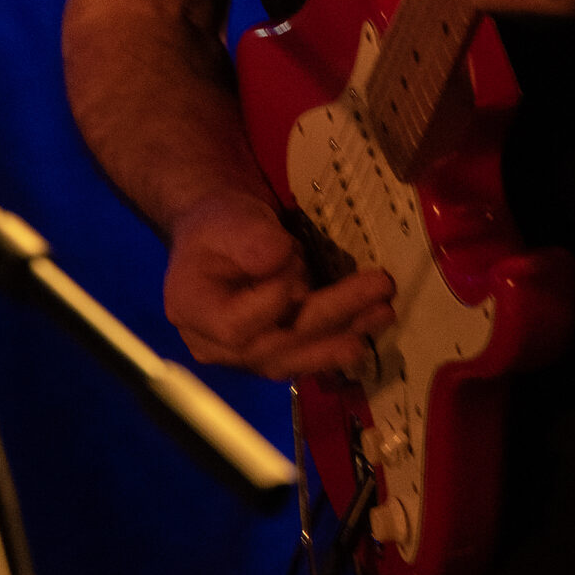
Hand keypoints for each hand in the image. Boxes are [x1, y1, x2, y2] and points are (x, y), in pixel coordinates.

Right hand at [164, 187, 395, 379]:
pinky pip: (306, 354)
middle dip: (330, 317)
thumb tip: (280, 262)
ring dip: (343, 336)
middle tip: (378, 292)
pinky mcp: (272, 353)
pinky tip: (369, 327)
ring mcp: (244, 355)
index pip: (237, 325)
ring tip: (382, 315)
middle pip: (276, 344)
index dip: (272, 301)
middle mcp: (215, 345)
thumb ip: (249, 239)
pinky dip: (339, 340)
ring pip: (296, 356)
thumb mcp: (228, 218)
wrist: (223, 235)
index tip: (295, 263)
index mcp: (192, 311)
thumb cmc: (219, 224)